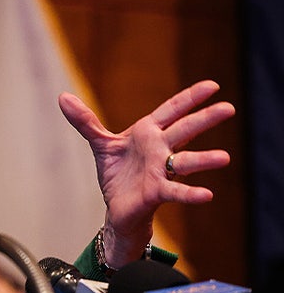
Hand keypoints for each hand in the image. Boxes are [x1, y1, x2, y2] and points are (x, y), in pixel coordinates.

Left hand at [58, 80, 234, 265]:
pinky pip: (176, 192)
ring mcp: (161, 171)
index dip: (190, 98)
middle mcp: (159, 149)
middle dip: (204, 119)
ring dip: (204, 160)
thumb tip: (63, 97)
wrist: (116, 206)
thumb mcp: (101, 143)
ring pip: (185, 162)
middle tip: (229, 108)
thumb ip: (85, 121)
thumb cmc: (117, 172)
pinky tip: (206, 195)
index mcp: (148, 133)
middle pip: (184, 130)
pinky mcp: (157, 192)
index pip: (172, 110)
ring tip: (224, 158)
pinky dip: (190, 194)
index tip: (213, 86)